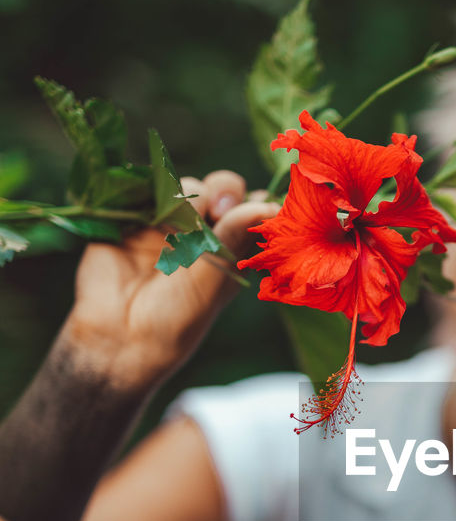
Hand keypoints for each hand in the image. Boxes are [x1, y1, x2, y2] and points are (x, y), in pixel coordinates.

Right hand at [64, 170, 276, 389]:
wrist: (120, 333)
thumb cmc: (177, 316)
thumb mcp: (215, 278)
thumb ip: (236, 236)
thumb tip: (270, 204)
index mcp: (231, 252)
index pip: (254, 212)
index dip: (259, 202)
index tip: (264, 205)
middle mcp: (203, 235)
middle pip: (225, 190)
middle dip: (226, 191)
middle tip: (220, 210)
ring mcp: (169, 225)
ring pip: (191, 187)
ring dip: (192, 197)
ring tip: (180, 228)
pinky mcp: (136, 217)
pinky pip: (151, 187)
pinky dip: (157, 190)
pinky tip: (157, 214)